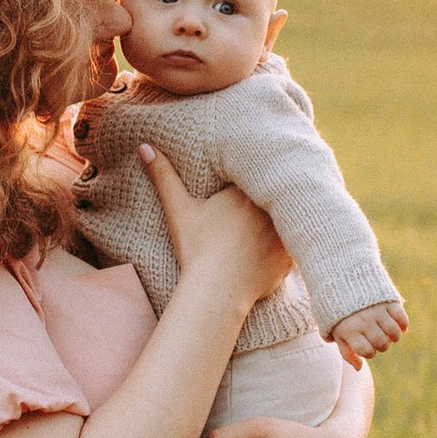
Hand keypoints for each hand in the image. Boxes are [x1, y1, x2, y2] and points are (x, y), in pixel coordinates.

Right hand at [141, 148, 289, 312]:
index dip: (252, 179)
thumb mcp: (179, 210)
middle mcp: (269, 208)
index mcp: (244, 191)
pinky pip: (293, 247)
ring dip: (281, 222)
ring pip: (287, 220)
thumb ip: (164, 176)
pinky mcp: (289, 257)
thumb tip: (143, 146)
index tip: (245, 185)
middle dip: (268, 199)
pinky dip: (284, 249)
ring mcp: (282, 233)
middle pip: (274, 195)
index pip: (255, 176)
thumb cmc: (197, 249)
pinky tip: (275, 251)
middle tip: (257, 209)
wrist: (216, 291)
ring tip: (270, 227)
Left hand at [328, 297, 408, 364]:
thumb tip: (359, 368)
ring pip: (394, 333)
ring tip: (390, 334)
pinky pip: (402, 318)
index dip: (370, 353)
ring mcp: (376, 311)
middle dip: (383, 346)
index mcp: (349, 330)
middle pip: (382, 343)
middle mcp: (364, 321)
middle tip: (379, 340)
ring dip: (395, 337)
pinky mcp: (387, 301)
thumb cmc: (339, 312)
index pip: (367, 352)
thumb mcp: (336, 331)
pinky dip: (403, 325)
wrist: (342, 280)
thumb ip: (346, 352)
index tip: (368, 347)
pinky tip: (399, 326)